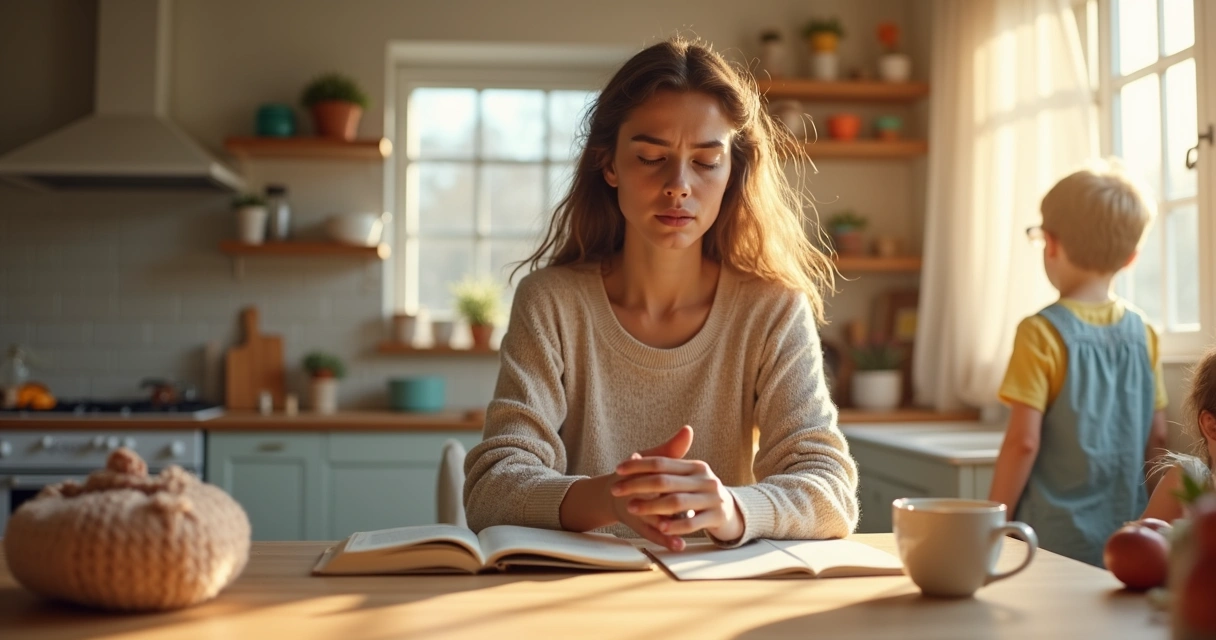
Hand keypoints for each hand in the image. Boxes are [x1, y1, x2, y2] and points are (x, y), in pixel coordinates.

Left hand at [612, 425, 743, 547]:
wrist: (730, 513)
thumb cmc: (699, 494)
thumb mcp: (685, 478)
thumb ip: (662, 467)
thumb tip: (634, 455)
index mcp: (695, 467)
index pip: (662, 462)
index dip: (638, 465)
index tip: (617, 470)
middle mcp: (705, 479)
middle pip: (665, 481)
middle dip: (637, 485)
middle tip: (616, 490)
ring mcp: (712, 498)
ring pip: (677, 502)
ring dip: (651, 506)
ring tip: (631, 508)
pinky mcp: (716, 517)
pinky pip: (693, 523)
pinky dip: (675, 525)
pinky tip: (661, 527)